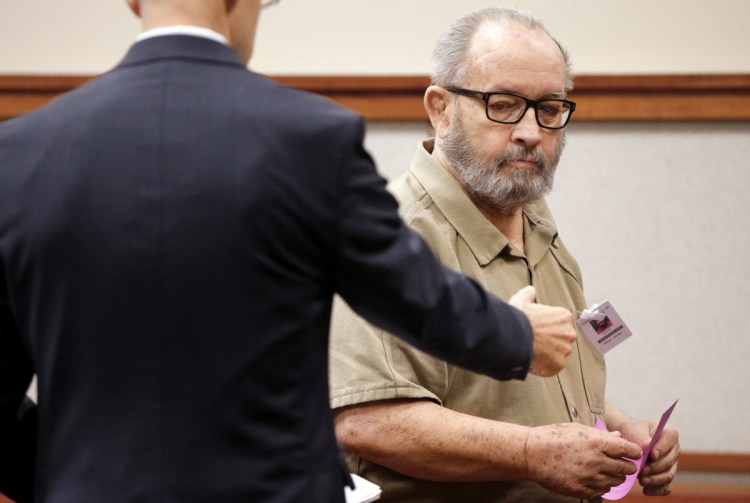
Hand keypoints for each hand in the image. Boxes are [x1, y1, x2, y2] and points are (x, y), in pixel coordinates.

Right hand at [508, 286, 576, 376]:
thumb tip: (530, 291)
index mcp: (564, 316)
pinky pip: (552, 367)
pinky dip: (544, 367)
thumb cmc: (518, 318)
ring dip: (547, 355)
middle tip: (534, 342)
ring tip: (532, 353)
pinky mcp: (558, 364)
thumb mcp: (522, 299)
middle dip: (550, 341)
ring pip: (558, 354)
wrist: (513, 335)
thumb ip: (529, 294)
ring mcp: (565, 349)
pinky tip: (533, 363)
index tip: (538, 329)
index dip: (547, 327)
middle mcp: (569, 333)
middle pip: (561, 339)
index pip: (560, 323)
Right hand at [525, 423, 643, 498]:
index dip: (635, 452)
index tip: (634, 453)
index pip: (628, 450)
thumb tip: (618, 436)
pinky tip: (595, 478)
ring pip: (616, 482)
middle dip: (627, 466)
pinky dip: (603, 485)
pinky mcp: (581, 490)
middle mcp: (595, 461)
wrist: (532, 454)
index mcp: (596, 443)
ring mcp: (588, 478)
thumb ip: (600, 435)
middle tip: (623, 464)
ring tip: (607, 471)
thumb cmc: (553, 437)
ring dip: (615, 477)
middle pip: (625, 468)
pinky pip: (602, 491)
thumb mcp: (578, 429)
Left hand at [617, 419, 679, 495]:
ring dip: (654, 480)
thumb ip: (642, 437)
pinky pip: (666, 486)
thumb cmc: (633, 432)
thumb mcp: (635, 429)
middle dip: (654, 468)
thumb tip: (647, 446)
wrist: (630, 440)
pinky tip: (646, 490)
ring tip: (641, 480)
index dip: (661, 449)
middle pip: (668, 462)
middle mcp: (674, 450)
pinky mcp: (666, 475)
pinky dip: (657, 490)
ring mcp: (672, 464)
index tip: (651, 455)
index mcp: (669, 434)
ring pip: (668, 475)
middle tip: (640, 471)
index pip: (669, 442)